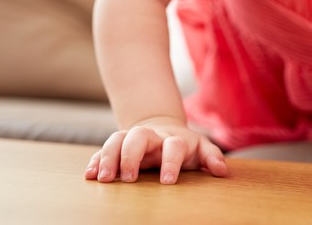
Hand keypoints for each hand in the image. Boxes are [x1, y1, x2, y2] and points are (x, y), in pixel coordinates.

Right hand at [84, 116, 227, 183]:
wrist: (161, 129)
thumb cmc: (184, 146)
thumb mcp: (200, 149)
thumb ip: (212, 157)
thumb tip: (222, 171)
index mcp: (173, 139)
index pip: (173, 146)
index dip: (171, 162)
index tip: (168, 182)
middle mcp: (151, 137)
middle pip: (138, 136)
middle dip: (131, 155)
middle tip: (128, 178)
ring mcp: (132, 139)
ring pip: (117, 139)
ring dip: (108, 157)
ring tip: (102, 179)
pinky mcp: (117, 147)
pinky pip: (102, 150)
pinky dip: (95, 161)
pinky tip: (89, 175)